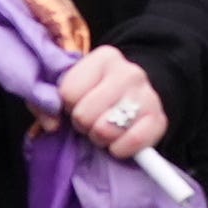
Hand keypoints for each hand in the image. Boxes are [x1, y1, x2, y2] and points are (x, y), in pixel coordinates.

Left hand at [51, 42, 166, 163]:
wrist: (138, 97)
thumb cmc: (97, 94)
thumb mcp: (72, 86)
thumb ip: (47, 100)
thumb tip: (51, 123)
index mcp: (104, 57)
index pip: (68, 92)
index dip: (67, 106)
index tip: (76, 105)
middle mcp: (129, 72)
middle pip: (85, 114)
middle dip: (83, 124)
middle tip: (90, 121)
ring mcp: (147, 95)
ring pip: (106, 130)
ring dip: (100, 138)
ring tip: (104, 129)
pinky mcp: (159, 119)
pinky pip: (132, 142)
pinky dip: (120, 149)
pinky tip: (118, 142)